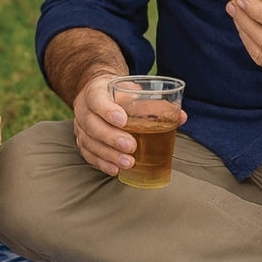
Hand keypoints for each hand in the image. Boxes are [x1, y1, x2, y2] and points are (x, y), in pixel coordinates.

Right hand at [73, 72, 187, 176]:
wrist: (99, 93)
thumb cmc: (120, 94)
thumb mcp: (133, 91)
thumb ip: (155, 103)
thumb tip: (180, 116)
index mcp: (95, 91)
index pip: (97, 100)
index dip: (108, 111)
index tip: (123, 120)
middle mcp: (83, 109)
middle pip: (92, 125)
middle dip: (111, 138)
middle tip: (131, 146)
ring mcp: (80, 126)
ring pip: (88, 142)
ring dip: (108, 154)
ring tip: (128, 163)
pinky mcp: (82, 140)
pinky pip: (87, 154)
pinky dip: (101, 163)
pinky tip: (115, 170)